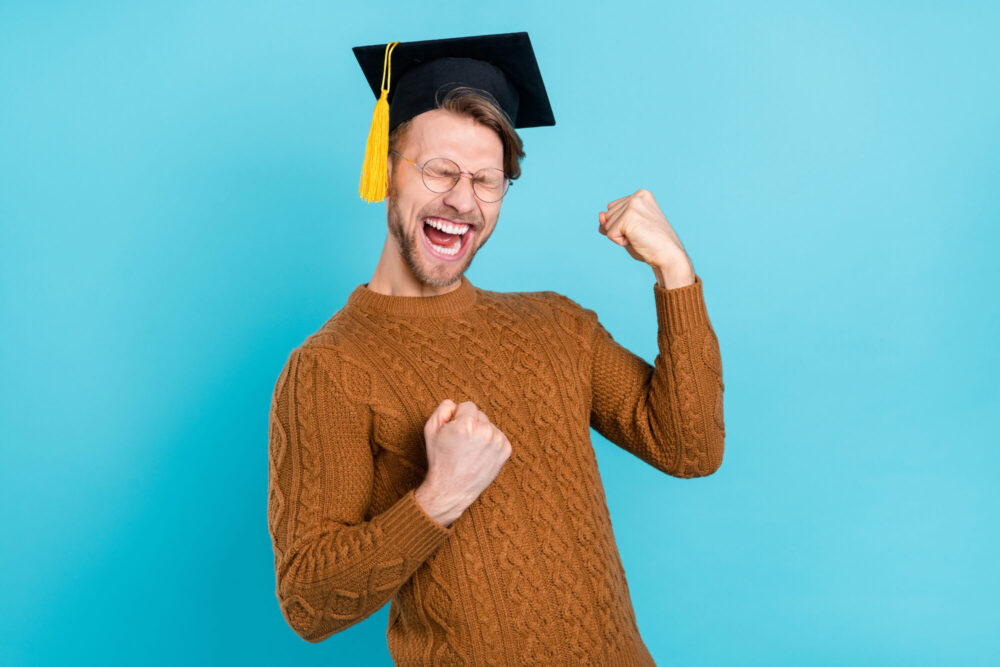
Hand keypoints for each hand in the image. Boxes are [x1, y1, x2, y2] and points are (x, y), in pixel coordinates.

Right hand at [415, 399, 511, 527]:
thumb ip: (443, 409)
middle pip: (479, 414)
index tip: (453, 432)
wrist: (452, 489)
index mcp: (467, 424)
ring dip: (481, 433)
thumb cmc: (440, 459)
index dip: (457, 417)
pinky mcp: (506, 451)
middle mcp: (486, 431)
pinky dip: (490, 442)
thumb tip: (456, 404)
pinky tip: (479, 454)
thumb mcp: (430, 430)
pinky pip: (497, 436)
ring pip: (489, 425)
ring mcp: (498, 442)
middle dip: (470, 424)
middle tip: (461, 443)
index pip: (467, 405)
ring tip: (470, 450)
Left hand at [598, 189, 693, 280]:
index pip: (612, 209)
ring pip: (607, 224)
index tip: (641, 230)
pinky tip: (636, 240)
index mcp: (640, 195)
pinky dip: (620, 242)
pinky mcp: (629, 216)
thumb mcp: (626, 229)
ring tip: (640, 237)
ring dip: (620, 236)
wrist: (668, 255)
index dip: (621, 226)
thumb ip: (610, 221)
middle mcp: (637, 196)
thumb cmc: (650, 245)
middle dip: (619, 230)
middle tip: (641, 235)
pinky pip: (609, 234)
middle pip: (608, 215)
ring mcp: (633, 204)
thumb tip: (600, 215)